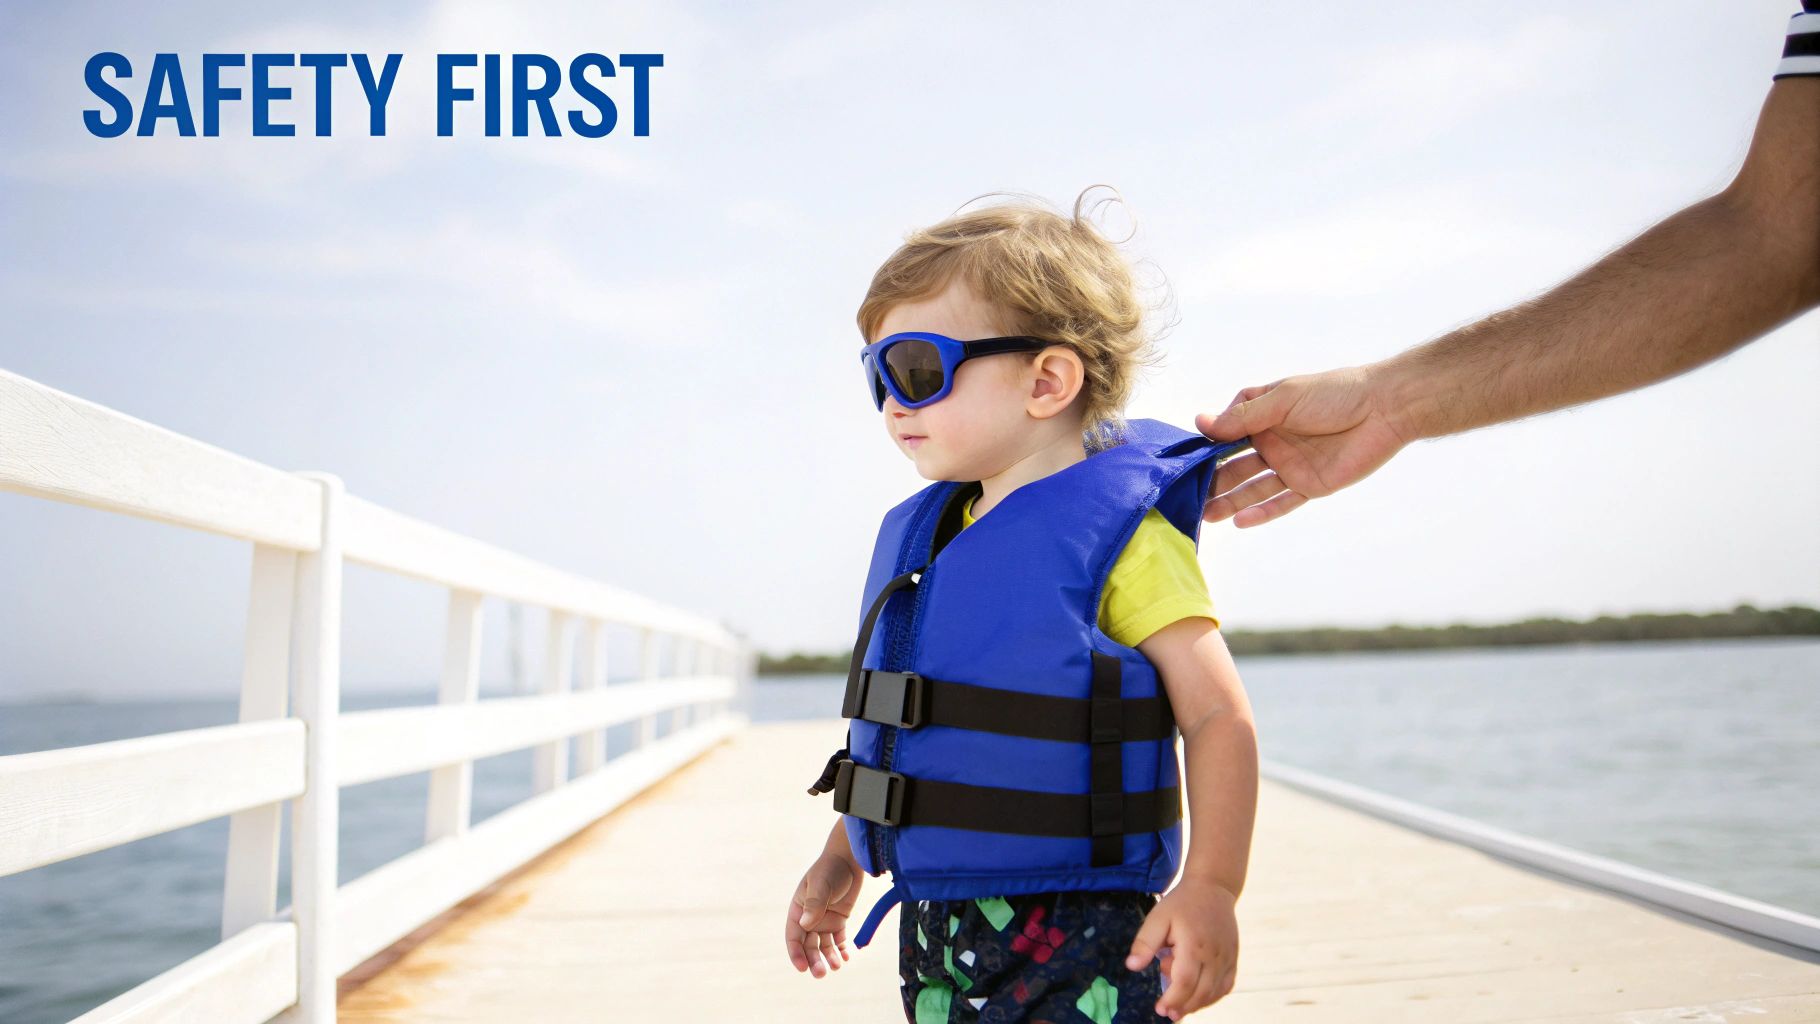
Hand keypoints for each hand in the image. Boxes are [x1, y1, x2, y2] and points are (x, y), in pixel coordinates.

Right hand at [785, 852, 862, 978]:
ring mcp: (824, 920)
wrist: (849, 859)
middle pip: (808, 945)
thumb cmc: (830, 869)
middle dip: (813, 960)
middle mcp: (809, 918)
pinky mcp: (839, 920)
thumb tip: (806, 925)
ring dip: (828, 957)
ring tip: (837, 966)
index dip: (796, 953)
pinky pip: (839, 939)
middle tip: (821, 973)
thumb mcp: (821, 884)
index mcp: (798, 910)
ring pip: (823, 945)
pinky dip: (842, 949)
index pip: (793, 936)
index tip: (802, 968)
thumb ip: (814, 904)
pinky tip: (847, 956)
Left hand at [1125, 878, 1239, 1019]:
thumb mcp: (1158, 917)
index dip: (1173, 999)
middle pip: (1201, 991)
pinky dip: (1213, 996)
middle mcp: (1214, 954)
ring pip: (1215, 992)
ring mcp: (1227, 957)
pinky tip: (1199, 998)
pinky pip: (1226, 985)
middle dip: (1183, 1006)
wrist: (1213, 888)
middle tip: (1167, 1014)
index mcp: (1194, 945)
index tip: (1160, 1009)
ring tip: (1180, 1007)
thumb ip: (1145, 942)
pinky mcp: (1233, 958)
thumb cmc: (1182, 903)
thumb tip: (1132, 966)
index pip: (1185, 981)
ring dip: (1198, 1004)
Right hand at [1198, 365, 1410, 527]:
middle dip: (1212, 481)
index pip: (1227, 433)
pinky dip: (1261, 513)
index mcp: (1264, 415)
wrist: (1384, 410)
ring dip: (1229, 501)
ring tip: (1204, 515)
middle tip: (1187, 497)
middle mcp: (1273, 441)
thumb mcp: (1283, 399)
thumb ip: (1244, 417)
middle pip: (1235, 465)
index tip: (1185, 459)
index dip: (1207, 446)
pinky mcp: (1310, 485)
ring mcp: (1290, 465)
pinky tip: (1238, 522)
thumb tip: (1201, 424)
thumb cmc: (1335, 393)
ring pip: (1253, 488)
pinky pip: (1281, 503)